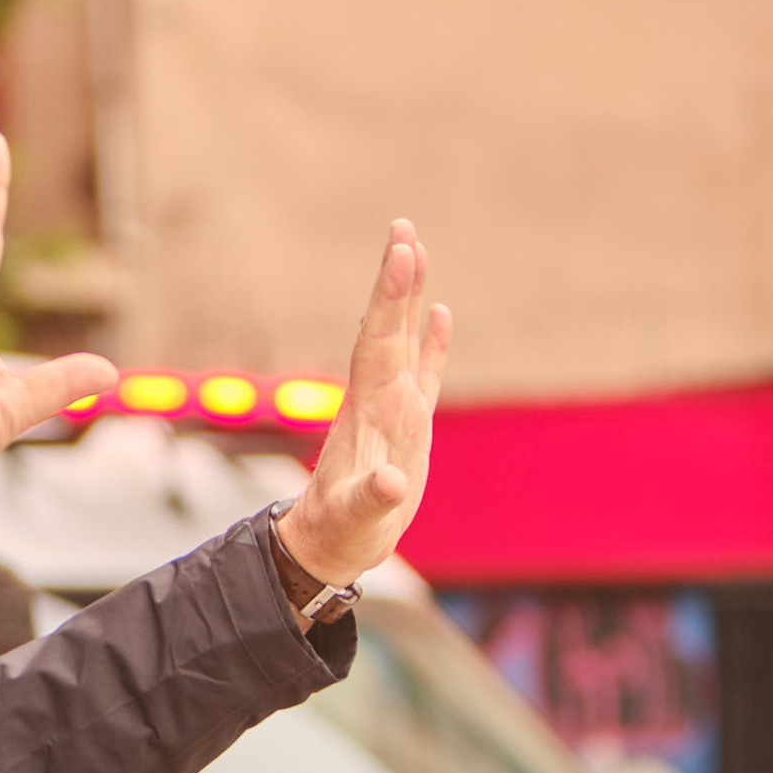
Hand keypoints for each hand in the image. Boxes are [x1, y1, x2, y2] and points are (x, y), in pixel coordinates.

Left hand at [278, 220, 452, 585]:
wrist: (331, 544)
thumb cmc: (342, 531)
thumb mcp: (358, 519)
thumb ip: (373, 499)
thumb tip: (392, 483)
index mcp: (367, 411)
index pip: (379, 342)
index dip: (391, 299)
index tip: (400, 254)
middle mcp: (377, 399)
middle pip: (388, 328)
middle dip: (396, 280)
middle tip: (403, 228)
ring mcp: (392, 408)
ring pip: (403, 339)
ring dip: (410, 296)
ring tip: (415, 247)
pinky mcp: (408, 424)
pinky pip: (424, 371)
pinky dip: (433, 341)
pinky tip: (441, 311)